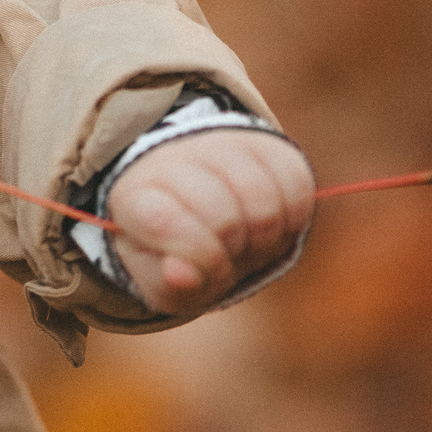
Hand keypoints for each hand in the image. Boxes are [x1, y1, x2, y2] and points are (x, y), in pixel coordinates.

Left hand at [108, 128, 314, 315]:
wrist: (199, 206)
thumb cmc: (177, 252)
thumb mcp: (163, 281)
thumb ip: (171, 286)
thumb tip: (182, 274)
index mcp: (135, 196)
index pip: (165, 222)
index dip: (195, 257)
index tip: (193, 270)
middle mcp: (174, 158)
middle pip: (225, 219)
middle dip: (233, 254)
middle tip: (225, 257)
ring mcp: (221, 145)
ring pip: (263, 203)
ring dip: (264, 240)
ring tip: (246, 242)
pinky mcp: (267, 146)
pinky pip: (296, 188)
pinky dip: (291, 220)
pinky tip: (269, 225)